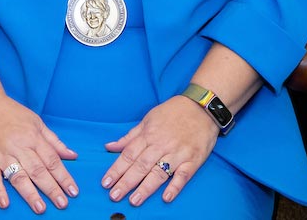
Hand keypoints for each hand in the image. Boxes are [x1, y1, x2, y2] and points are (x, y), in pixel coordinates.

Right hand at [0, 93, 77, 213]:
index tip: (73, 192)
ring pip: (18, 176)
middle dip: (51, 188)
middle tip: (62, 204)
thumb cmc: (12, 114)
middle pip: (38, 170)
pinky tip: (5, 203)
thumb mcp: (36, 122)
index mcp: (33, 137)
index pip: (52, 160)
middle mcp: (19, 146)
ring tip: (41, 208)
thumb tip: (73, 155)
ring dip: (30, 193)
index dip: (64, 177)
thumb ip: (54, 141)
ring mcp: (2, 154)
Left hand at [101, 95, 216, 206]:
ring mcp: (177, 153)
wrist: (201, 107)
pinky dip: (175, 186)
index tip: (105, 182)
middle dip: (126, 182)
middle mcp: (161, 145)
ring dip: (146, 187)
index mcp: (149, 134)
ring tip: (134, 200)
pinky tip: (166, 197)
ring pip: (159, 172)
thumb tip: (109, 146)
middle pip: (141, 165)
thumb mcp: (148, 119)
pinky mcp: (193, 160)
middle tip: (114, 196)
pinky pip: (183, 175)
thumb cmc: (173, 112)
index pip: (129, 154)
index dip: (116, 169)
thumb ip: (130, 136)